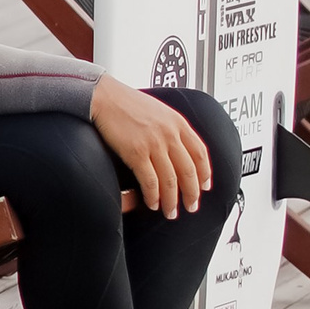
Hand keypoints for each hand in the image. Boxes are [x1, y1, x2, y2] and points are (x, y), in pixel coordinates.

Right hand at [89, 77, 209, 212]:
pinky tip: (153, 203)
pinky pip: (150, 182)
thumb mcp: (159, 110)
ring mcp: (154, 144)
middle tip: (191, 207)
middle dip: (192, 193)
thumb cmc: (127, 103)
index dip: (204, 174)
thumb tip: (179, 149)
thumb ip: (172, 128)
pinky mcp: (136, 152)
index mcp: (178, 123)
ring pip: (171, 181)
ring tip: (170, 212)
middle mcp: (170, 134)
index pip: (200, 153)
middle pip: (188, 171)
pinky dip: (153, 196)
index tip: (205, 187)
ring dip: (172, 201)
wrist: (104, 97)